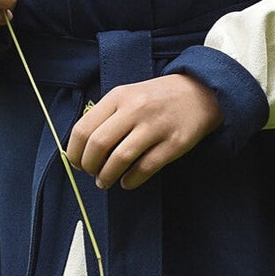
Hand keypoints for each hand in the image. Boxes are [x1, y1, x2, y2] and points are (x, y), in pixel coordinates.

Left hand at [66, 74, 222, 190]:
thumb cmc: (156, 98)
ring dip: (107, 176)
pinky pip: (145, 168)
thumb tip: (82, 148)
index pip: (83, 128)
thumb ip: (105, 116)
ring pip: (120, 159)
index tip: (77, 162)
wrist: (199, 93)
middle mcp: (135, 109)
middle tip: (91, 173)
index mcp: (118, 97)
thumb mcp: (128, 95)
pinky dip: (131, 180)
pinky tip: (127, 182)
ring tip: (105, 181)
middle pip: (98, 145)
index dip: (75, 152)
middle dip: (89, 166)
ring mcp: (156, 126)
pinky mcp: (174, 143)